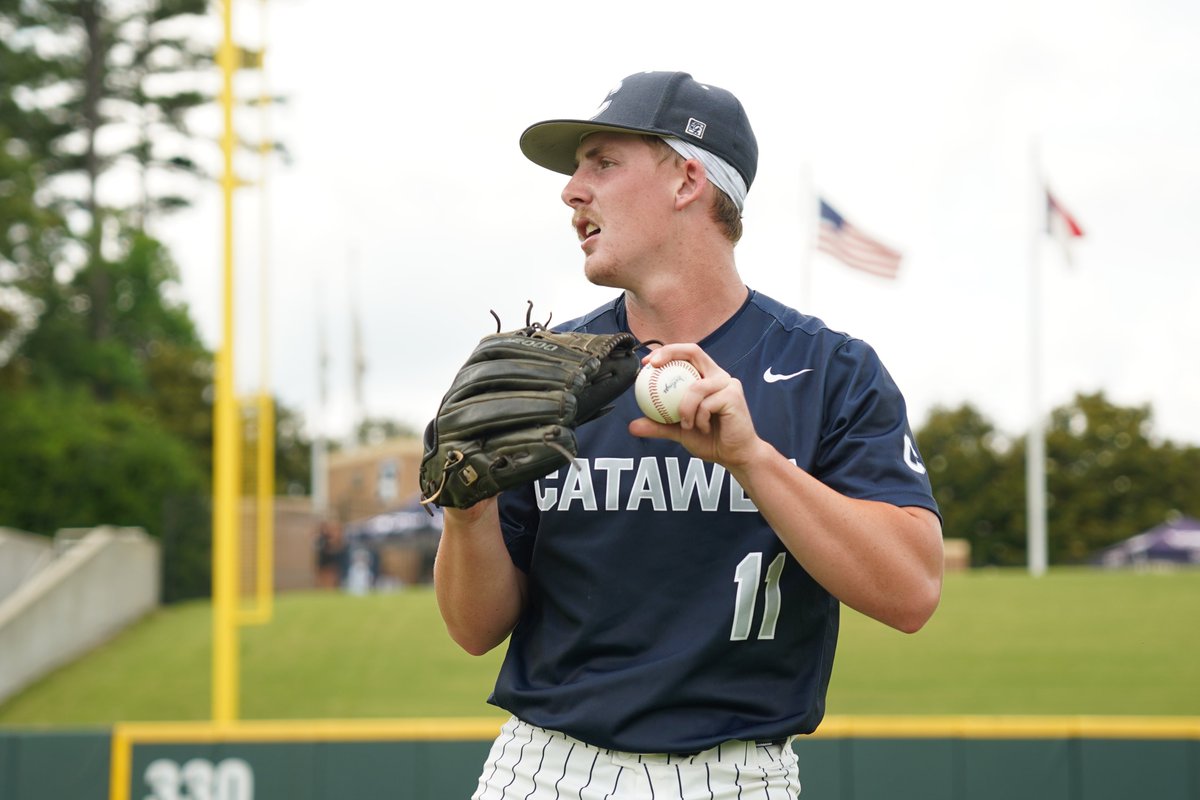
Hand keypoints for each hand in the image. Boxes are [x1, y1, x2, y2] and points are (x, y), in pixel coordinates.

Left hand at [628, 343, 765, 468]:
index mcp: (706, 378)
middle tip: (653, 366)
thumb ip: (659, 425)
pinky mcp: (733, 396)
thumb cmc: (710, 440)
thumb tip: (632, 426)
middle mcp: (718, 376)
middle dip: (671, 353)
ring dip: (685, 408)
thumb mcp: (678, 431)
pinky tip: (703, 429)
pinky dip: (699, 418)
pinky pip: (706, 404)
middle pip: (694, 351)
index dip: (667, 352)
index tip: (647, 364)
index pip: (686, 354)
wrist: (734, 455)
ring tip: (685, 425)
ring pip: (696, 387)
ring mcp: (728, 384)